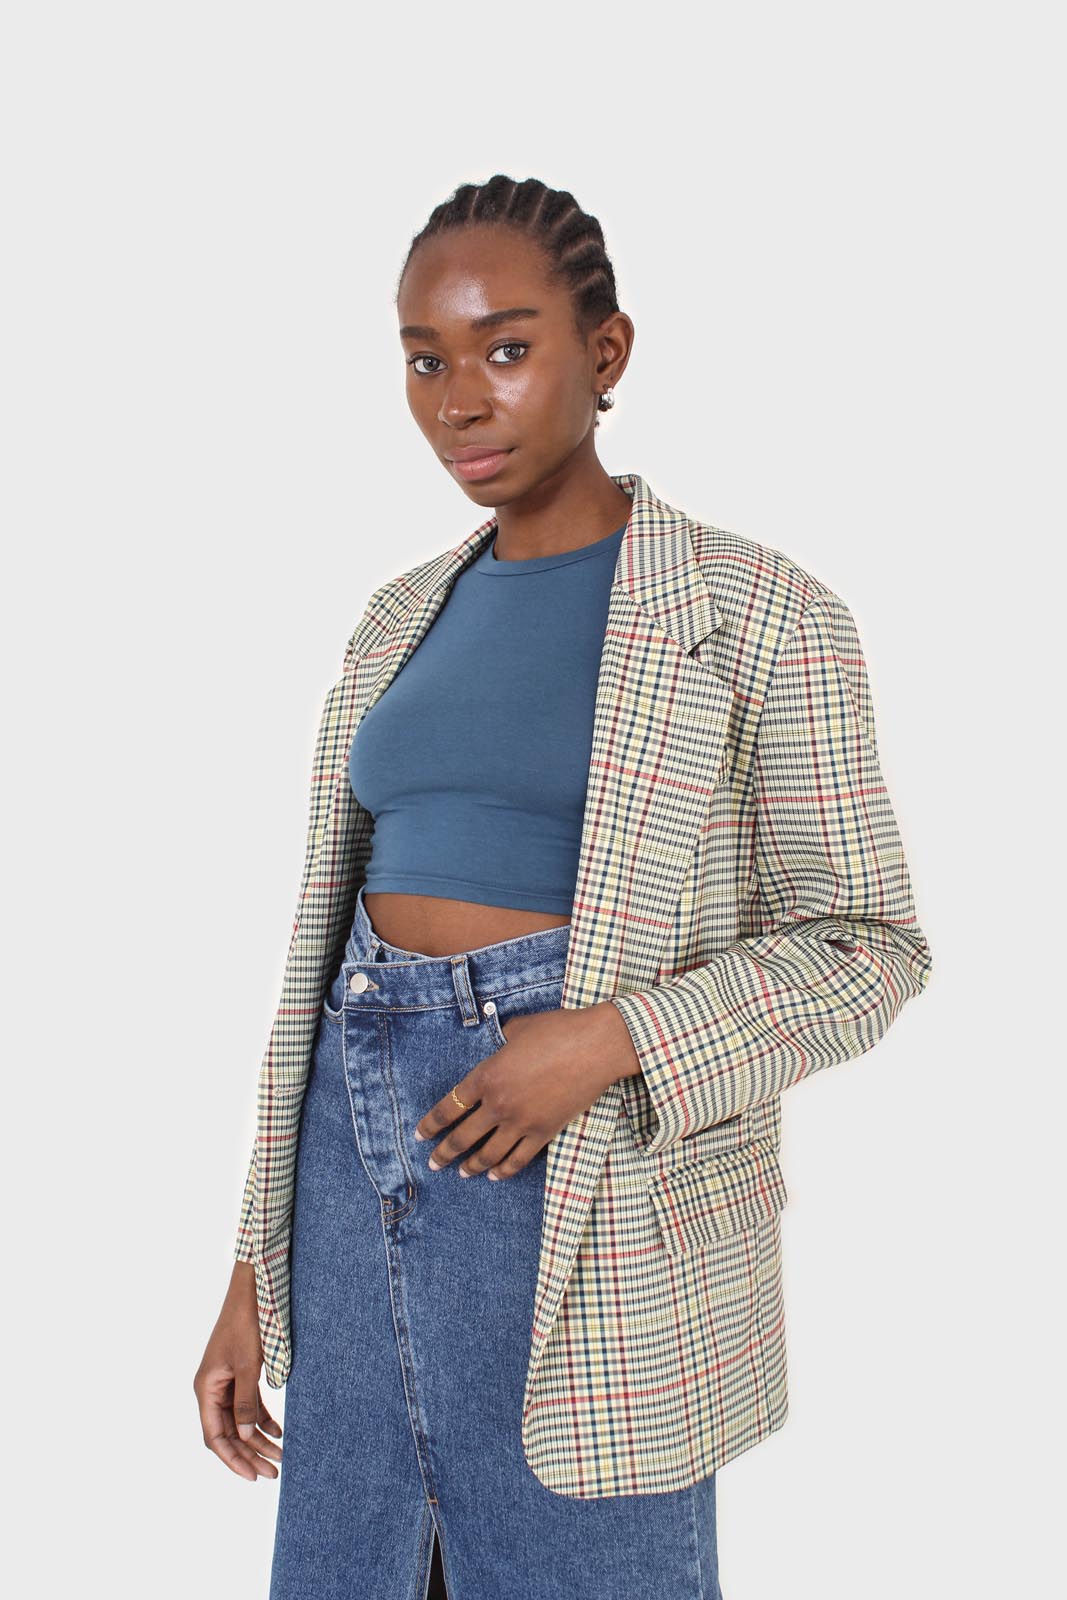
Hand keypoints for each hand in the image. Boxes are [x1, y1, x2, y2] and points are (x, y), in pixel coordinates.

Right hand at [193, 1261, 283, 1481]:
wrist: (252, 1290)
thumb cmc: (246, 1323)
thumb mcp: (249, 1365)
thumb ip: (246, 1402)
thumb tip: (245, 1436)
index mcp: (206, 1388)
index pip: (215, 1436)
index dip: (233, 1458)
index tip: (253, 1476)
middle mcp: (212, 1388)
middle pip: (228, 1433)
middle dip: (250, 1453)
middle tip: (274, 1472)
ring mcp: (225, 1381)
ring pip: (240, 1421)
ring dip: (258, 1438)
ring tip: (280, 1457)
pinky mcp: (239, 1374)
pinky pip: (248, 1404)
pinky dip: (262, 1419)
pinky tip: (278, 1431)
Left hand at [413, 1001, 640, 1180]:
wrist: (596, 1047)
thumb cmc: (558, 1030)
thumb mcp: (518, 1029)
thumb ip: (499, 1043)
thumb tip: (496, 1047)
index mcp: (487, 1075)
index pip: (449, 1106)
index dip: (431, 1124)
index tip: (421, 1135)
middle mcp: (499, 1104)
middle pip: (463, 1137)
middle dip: (444, 1153)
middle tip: (433, 1164)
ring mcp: (521, 1122)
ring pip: (488, 1154)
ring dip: (471, 1166)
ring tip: (461, 1174)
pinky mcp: (544, 1132)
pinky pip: (519, 1159)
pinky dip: (504, 1170)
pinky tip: (496, 1175)